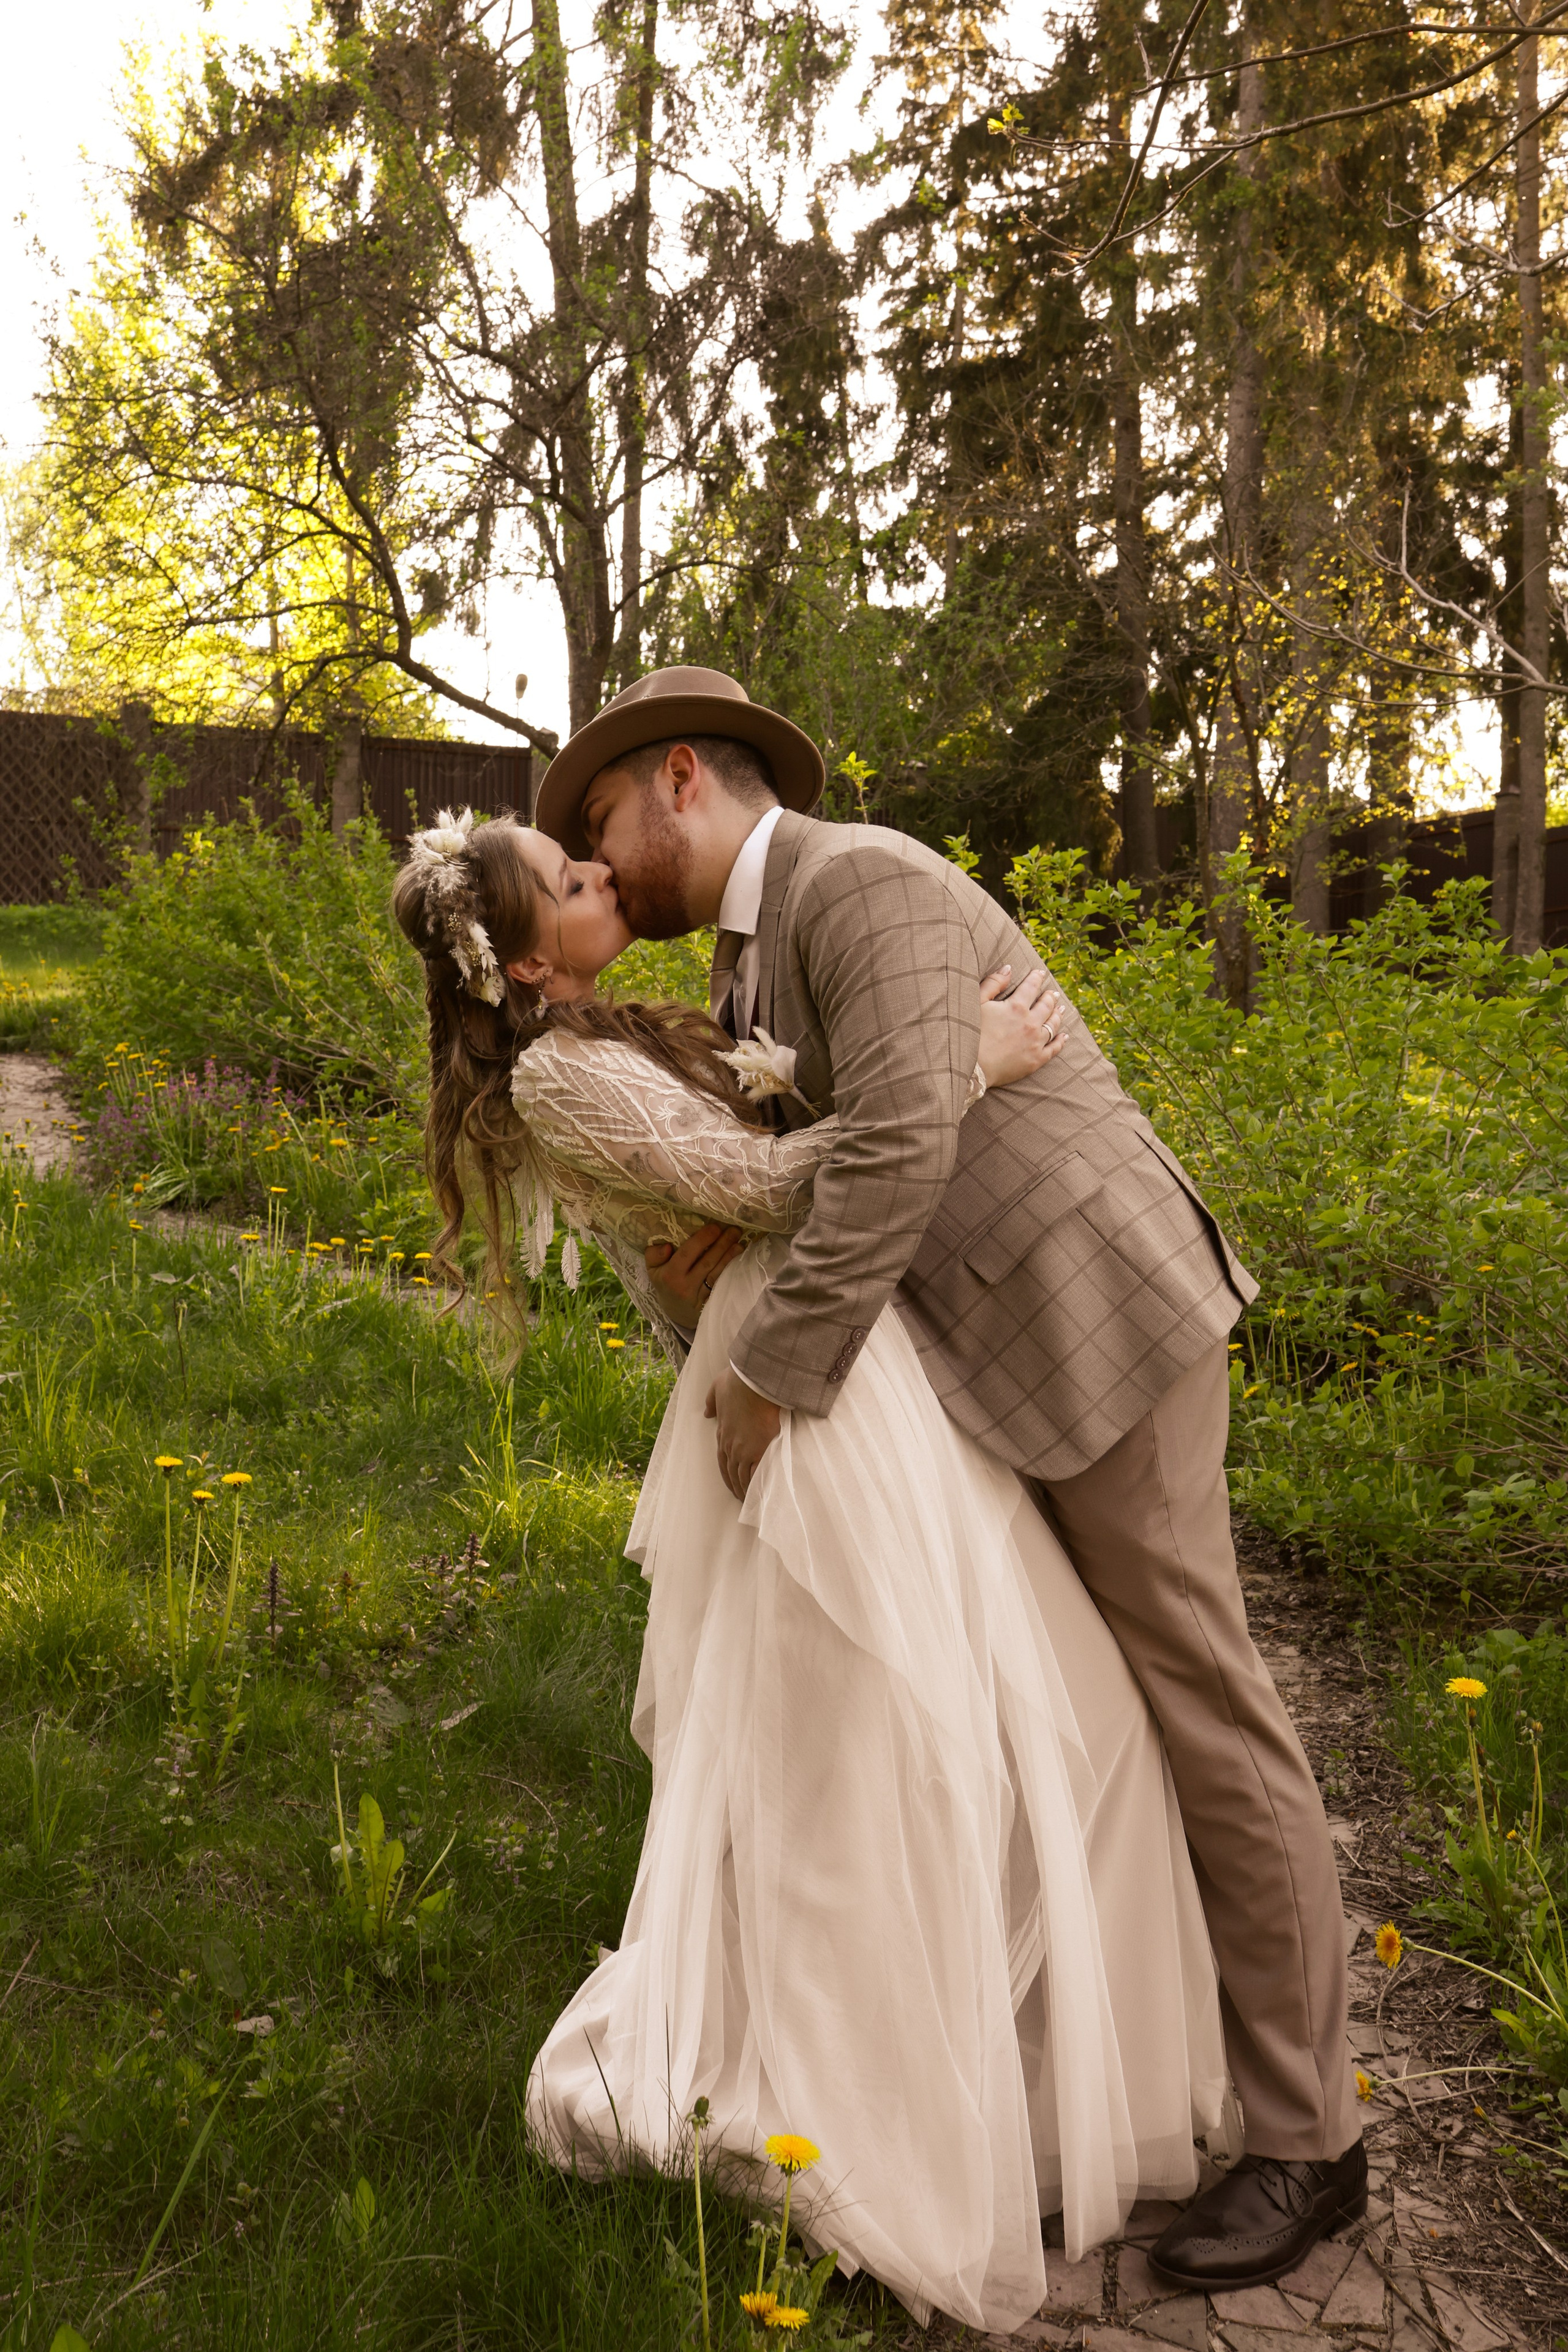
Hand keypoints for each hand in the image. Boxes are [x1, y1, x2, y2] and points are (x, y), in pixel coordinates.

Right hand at [645, 1222, 745, 1328]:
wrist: (675, 1313)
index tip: (715, 1227)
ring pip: (717, 1273)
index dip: (702, 1239)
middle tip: (734, 1230)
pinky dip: (731, 1271)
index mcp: (670, 1275)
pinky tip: (738, 1260)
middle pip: (707, 1262)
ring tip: (739, 1243)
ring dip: (730, 1257)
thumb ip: (653, 1254)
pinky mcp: (711, 1303)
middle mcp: (685, 1286)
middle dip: (723, 1244)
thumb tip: (667, 1246)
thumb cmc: (665, 1283)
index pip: (687, 1253)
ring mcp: (699, 1297)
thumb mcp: (653, 1269)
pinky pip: (722, 1285)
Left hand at [705, 1366, 781, 1499]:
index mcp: (721, 1433)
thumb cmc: (737, 1383)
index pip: (721, 1459)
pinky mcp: (757, 1451)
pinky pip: (755, 1474)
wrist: (753, 1384)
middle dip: (734, 1486)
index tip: (730, 1480)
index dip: (725, 1472)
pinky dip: (755, 1485)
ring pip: (741, 1477)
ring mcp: (743, 1450)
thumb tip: (706, 1412)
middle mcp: (730, 1445)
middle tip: (740, 1497)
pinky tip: (759, 1493)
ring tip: (749, 1500)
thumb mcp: (716, 1389)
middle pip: (730, 1472)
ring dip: (745, 1490)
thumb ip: (710, 1402)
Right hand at [977, 966, 1066, 1088]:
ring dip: (1058, 1015)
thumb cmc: (970, 1034)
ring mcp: (1035, 1042)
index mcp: (1016, 1007)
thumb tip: (1008, 968)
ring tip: (1061, 1009)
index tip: (1040, 973)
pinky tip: (1064, 1036)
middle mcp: (1030, 1023)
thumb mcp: (977, 1003)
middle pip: (1046, 1005)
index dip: (1036, 978)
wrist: (972, 1068)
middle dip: (1050, 997)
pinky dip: (1061, 1041)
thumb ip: (993, 984)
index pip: (1031, 987)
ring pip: (1053, 1025)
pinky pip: (1054, 1048)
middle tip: (1053, 993)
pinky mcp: (1036, 1060)